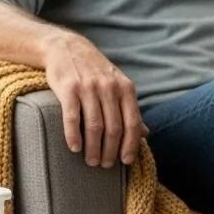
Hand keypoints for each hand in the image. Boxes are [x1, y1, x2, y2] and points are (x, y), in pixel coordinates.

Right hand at [41, 33, 147, 167]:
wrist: (67, 48)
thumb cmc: (96, 73)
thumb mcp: (118, 86)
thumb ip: (130, 109)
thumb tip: (145, 134)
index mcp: (126, 89)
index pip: (132, 123)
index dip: (130, 145)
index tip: (126, 162)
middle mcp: (110, 88)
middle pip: (114, 128)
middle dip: (110, 151)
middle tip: (104, 165)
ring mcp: (89, 87)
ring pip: (95, 126)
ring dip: (93, 148)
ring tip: (91, 160)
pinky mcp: (68, 88)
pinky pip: (72, 117)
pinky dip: (74, 135)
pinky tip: (75, 148)